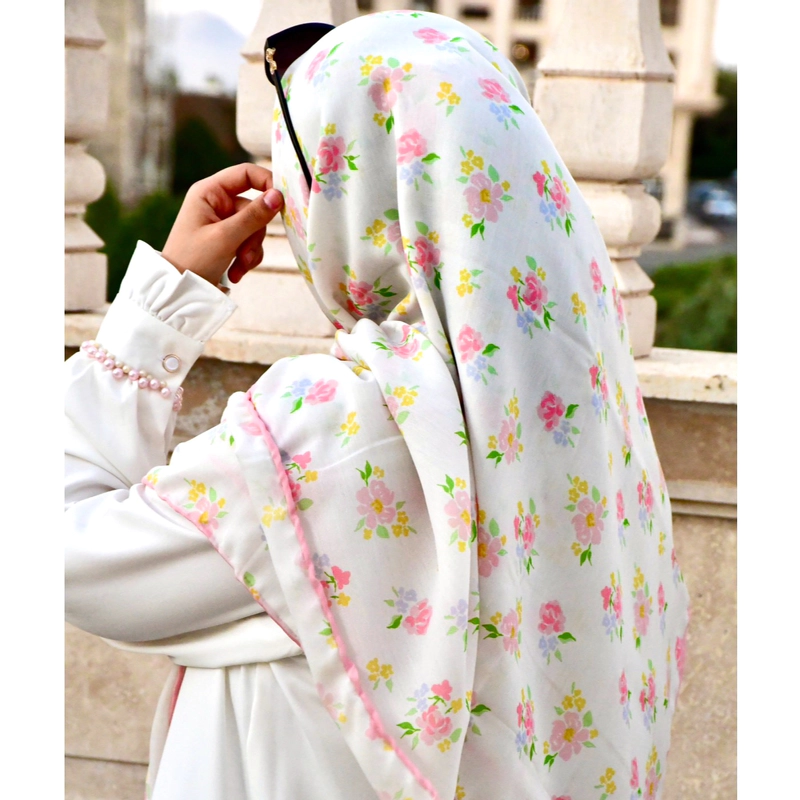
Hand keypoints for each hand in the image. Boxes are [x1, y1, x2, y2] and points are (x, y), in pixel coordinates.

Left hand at [161, 163, 283, 286]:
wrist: (179, 292)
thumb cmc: (192, 261)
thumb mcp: (225, 237)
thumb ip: (253, 216)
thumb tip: (278, 196)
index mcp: (209, 192)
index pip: (245, 174)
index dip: (266, 183)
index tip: (282, 202)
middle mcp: (215, 203)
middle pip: (254, 208)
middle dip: (254, 235)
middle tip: (246, 255)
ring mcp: (222, 221)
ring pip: (254, 228)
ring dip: (251, 250)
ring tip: (239, 268)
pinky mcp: (227, 239)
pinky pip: (249, 242)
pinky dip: (247, 258)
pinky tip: (236, 272)